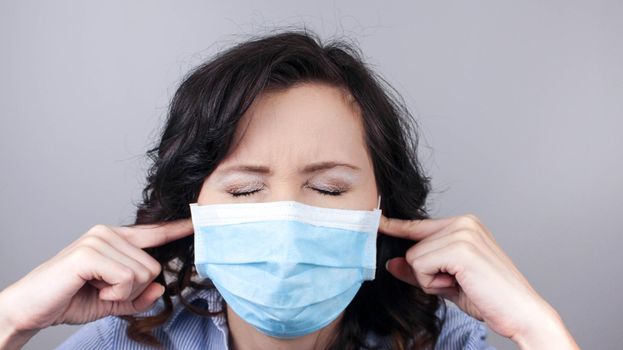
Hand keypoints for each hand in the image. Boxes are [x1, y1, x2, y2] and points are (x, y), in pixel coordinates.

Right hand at [0, 219, 192, 333]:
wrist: (29, 308)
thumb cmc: (69, 299)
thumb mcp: (113, 301)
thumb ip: (139, 295)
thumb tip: (161, 289)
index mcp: (115, 239)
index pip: (153, 232)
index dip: (176, 229)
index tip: (196, 221)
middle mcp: (108, 232)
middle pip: (153, 266)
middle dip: (134, 289)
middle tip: (104, 291)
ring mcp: (98, 239)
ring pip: (143, 273)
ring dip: (121, 292)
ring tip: (95, 289)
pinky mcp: (89, 252)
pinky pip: (127, 278)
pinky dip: (113, 294)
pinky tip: (92, 290)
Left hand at [379, 214, 578, 348]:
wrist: (522, 314)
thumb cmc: (490, 298)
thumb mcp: (447, 283)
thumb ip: (420, 270)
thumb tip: (391, 264)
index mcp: (464, 225)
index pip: (419, 225)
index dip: (397, 227)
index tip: (378, 220)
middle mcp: (463, 222)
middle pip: (412, 246)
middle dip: (426, 272)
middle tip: (457, 283)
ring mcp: (462, 233)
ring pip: (414, 257)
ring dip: (430, 279)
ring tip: (461, 284)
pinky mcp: (459, 248)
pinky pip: (420, 265)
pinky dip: (432, 283)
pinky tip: (458, 285)